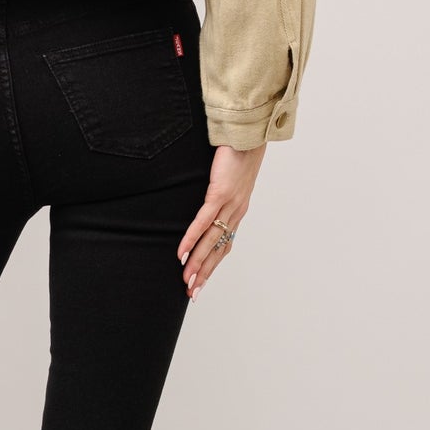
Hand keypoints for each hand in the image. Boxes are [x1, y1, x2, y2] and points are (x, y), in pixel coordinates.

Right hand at [177, 142, 265, 299]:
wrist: (248, 137)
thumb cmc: (238, 154)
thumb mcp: (228, 180)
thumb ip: (219, 194)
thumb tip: (207, 203)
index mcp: (238, 212)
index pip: (224, 247)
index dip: (212, 266)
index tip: (199, 283)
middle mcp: (236, 213)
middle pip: (218, 250)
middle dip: (204, 273)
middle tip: (191, 293)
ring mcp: (229, 205)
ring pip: (211, 241)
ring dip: (197, 262)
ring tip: (185, 279)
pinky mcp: (219, 194)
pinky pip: (203, 221)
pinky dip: (192, 239)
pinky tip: (182, 253)